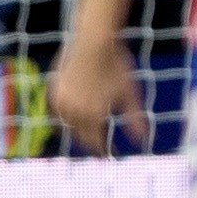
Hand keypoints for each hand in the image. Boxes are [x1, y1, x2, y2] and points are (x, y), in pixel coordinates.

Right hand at [50, 34, 148, 155]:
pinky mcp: (54, 93)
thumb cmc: (117, 67)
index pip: (96, 141)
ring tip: (87, 133)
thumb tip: (142, 140)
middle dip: (90, 142)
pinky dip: (66, 119)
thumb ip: (135, 118)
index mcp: (94, 114)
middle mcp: (75, 111)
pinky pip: (59, 113)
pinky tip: (74, 119)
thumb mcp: (131, 93)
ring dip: (77, 131)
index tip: (109, 154)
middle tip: (98, 146)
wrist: (94, 43)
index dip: (103, 149)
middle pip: (80, 135)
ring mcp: (62, 102)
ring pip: (67, 126)